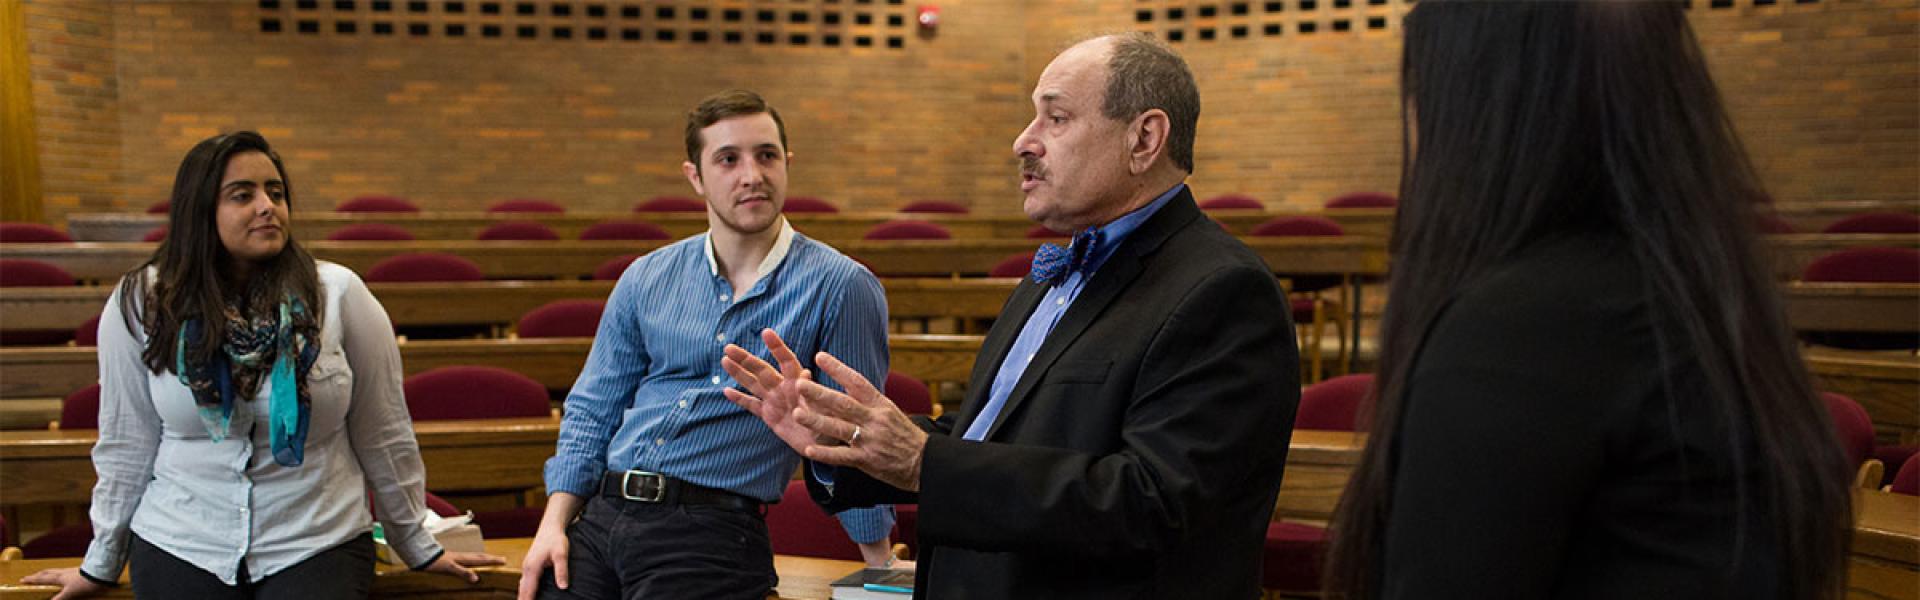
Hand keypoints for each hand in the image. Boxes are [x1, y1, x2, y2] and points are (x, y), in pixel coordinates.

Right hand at [19, 567, 107, 599]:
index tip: (23, 580)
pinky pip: (68, 571)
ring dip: (50, 572)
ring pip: (58, 570)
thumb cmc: (87, 581)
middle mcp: (65, 572)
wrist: (104, 572)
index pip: (42, 578)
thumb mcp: (70, 593)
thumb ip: (58, 599)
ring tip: (46, 574)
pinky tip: (66, 575)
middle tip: (32, 576)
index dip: (32, 580)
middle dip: (38, 575)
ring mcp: (74, 570)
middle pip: (48, 572)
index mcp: (60, 577)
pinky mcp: (83, 571)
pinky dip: (62, 573)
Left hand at [422, 551, 504, 583]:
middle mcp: (462, 556)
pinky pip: (468, 559)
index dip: (493, 561)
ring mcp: (457, 556)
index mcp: (464, 558)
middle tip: (502, 559)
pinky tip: (471, 562)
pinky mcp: (452, 558)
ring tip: (491, 559)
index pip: (481, 560)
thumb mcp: (450, 568)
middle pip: (480, 556)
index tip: (504, 561)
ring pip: (475, 556)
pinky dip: (475, 560)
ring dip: (484, 558)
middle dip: (492, 558)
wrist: (423, 556)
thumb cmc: (436, 563)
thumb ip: (463, 572)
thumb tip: (477, 578)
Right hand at [516, 523, 570, 599]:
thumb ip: (561, 570)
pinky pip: (524, 583)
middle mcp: (526, 569)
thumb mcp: (561, 554)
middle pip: (522, 591)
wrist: (550, 527)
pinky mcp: (529, 566)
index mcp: (532, 568)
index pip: (528, 591)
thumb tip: (563, 587)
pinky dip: (524, 592)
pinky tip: (528, 597)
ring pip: (522, 587)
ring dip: (523, 598)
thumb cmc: (556, 539)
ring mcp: (526, 567)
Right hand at [721, 329, 824, 452]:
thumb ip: (814, 394)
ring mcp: (775, 401)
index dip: (777, 347)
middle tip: (728, 347)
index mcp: (799, 383)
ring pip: (753, 384)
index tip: (766, 332)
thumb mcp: (826, 410)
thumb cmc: (832, 426)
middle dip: (746, 359)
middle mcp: (784, 388)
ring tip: (724, 360)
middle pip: (762, 370)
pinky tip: (726, 391)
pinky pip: (752, 405)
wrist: (825, 445)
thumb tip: (806, 375)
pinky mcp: (770, 416)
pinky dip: (740, 399)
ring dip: (739, 373)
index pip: (786, 361)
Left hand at [791, 352, 928, 491]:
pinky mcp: (867, 460)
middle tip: (799, 384)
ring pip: (839, 428)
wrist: (925, 462)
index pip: (857, 382)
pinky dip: (825, 454)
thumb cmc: (904, 436)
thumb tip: (846, 385)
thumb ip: (869, 401)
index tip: (819, 356)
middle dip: (819, 393)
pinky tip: (808, 451)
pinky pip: (842, 456)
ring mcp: (870, 440)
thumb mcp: (891, 412)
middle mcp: (874, 419)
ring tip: (797, 414)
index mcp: (881, 404)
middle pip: (843, 403)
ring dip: (816, 421)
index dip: (838, 368)